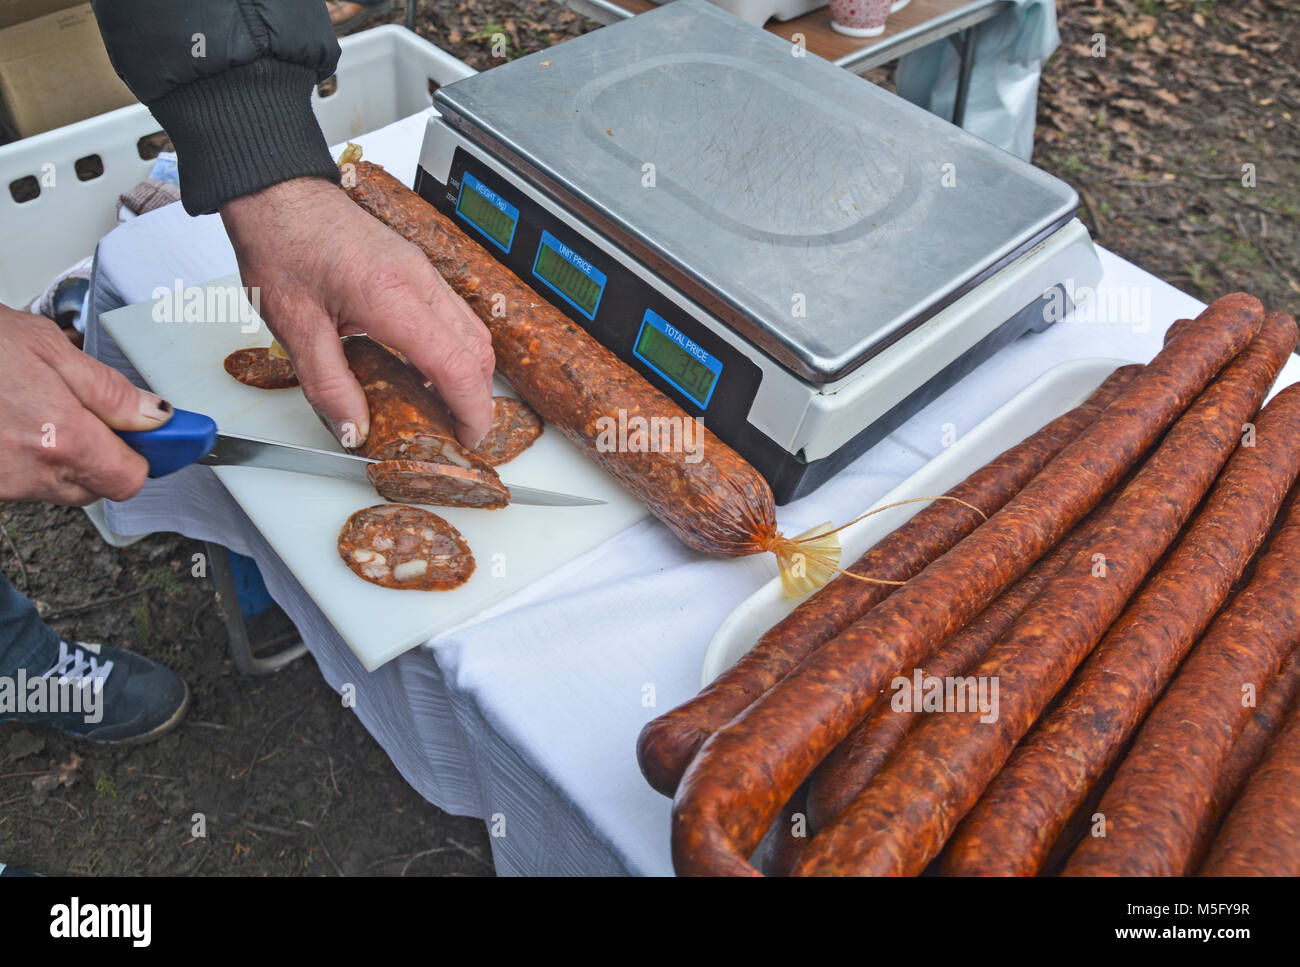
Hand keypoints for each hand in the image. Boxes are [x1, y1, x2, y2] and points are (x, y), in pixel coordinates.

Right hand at [0, 305, 172, 505]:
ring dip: (65, 454)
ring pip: (60, 485)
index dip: (147, 455)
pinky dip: (29, 457)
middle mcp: (32, 473)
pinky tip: (12, 421)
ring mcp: (3, 483)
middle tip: (93, 411)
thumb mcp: (47, 348)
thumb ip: (108, 391)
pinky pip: (24, 481)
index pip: (131, 479)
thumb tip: (156, 416)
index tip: (153, 434)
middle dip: (107, 454)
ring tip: (38, 406)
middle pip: (98, 486)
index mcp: (60, 439)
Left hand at [220, 177, 495, 448]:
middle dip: (478, 400)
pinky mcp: (417, 269)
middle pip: (477, 351)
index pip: (456, 366)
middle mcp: (419, 282)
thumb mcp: (294, 327)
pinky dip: (456, 350)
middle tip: (458, 433)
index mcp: (392, 298)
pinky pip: (455, 316)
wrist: (277, 195)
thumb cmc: (282, 245)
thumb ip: (328, 385)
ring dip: (470, 374)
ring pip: (473, 332)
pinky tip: (427, 370)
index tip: (467, 440)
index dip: (471, 411)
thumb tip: (354, 431)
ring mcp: (423, 272)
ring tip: (446, 408)